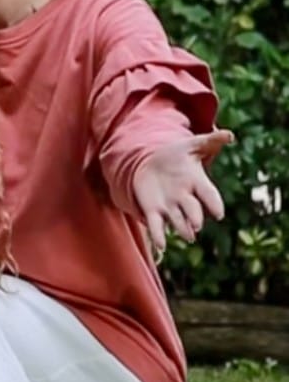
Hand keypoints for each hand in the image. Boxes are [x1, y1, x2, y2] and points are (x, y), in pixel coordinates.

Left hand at [131, 129, 232, 252]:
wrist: (152, 162)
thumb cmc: (176, 155)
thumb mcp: (191, 145)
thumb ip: (210, 141)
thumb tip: (229, 134)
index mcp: (196, 182)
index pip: (208, 195)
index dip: (214, 204)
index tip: (219, 213)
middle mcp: (185, 197)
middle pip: (193, 210)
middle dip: (195, 218)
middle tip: (197, 226)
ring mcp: (170, 206)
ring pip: (177, 220)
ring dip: (181, 229)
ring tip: (187, 237)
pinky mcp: (153, 211)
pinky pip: (156, 226)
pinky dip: (159, 236)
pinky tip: (161, 247)